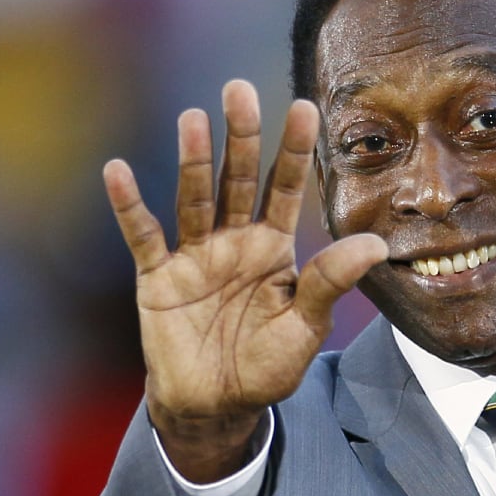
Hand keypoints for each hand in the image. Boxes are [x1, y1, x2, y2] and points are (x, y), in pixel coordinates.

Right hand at [103, 80, 386, 480]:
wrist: (217, 407)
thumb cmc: (267, 366)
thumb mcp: (305, 326)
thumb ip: (331, 282)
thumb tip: (377, 244)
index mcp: (275, 247)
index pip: (287, 187)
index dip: (295, 149)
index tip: (305, 106)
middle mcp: (235, 240)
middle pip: (239, 179)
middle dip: (241, 136)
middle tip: (239, 89)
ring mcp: (195, 256)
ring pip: (194, 198)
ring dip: (193, 160)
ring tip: (194, 118)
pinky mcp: (158, 278)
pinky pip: (143, 237)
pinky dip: (130, 206)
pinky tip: (118, 171)